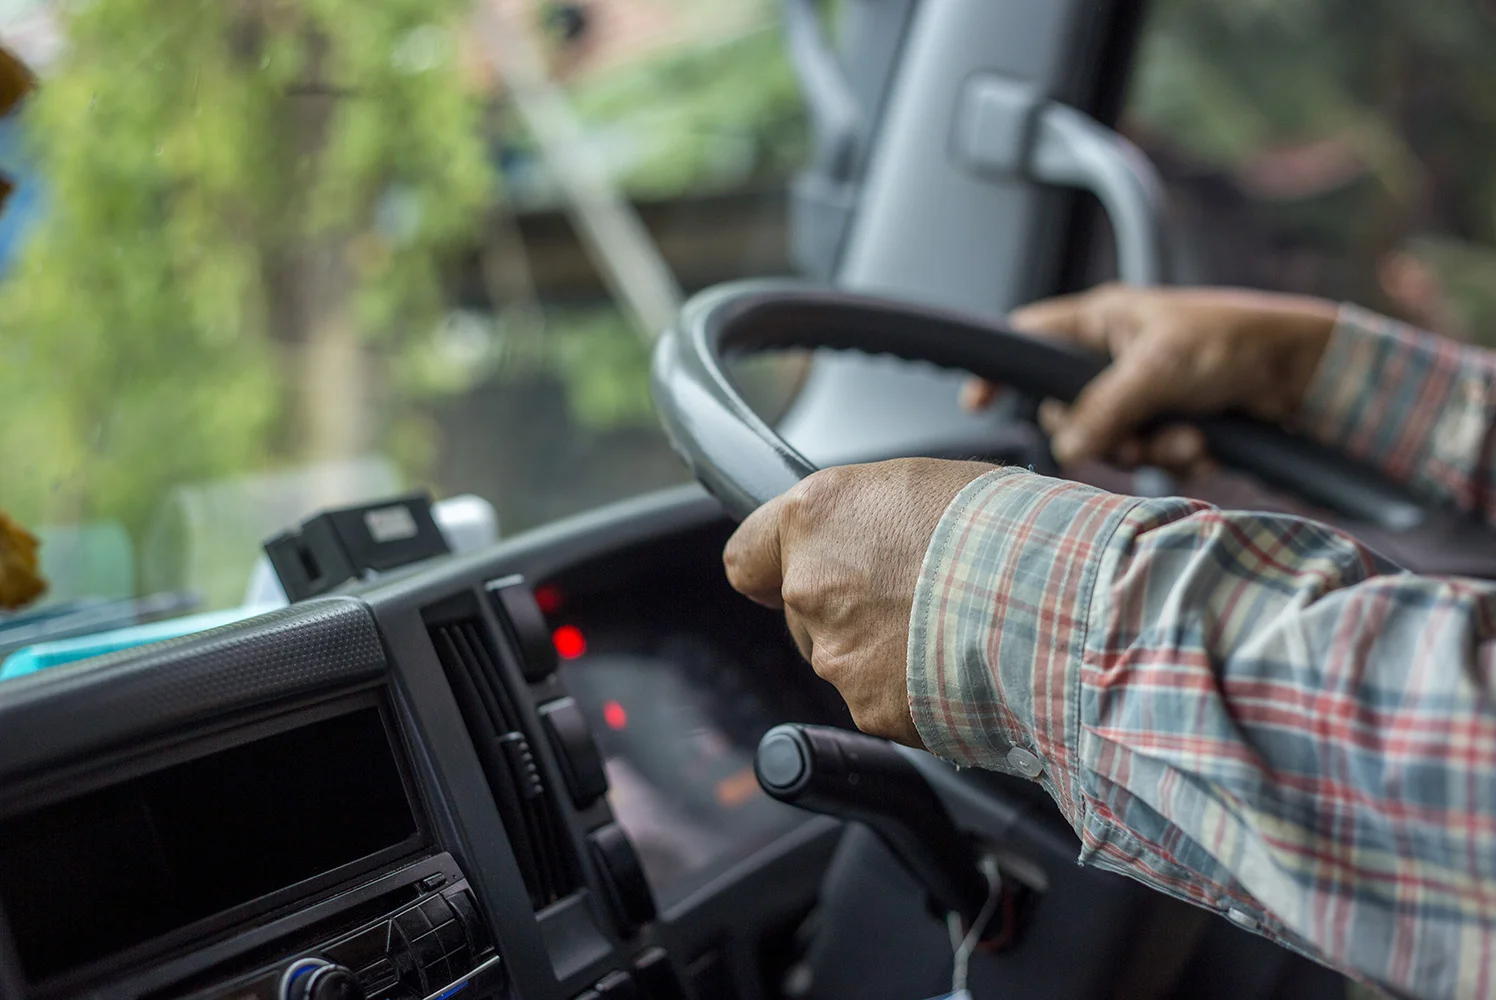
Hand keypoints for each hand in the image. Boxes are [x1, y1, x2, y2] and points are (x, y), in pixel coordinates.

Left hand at [723, 458, 996, 748]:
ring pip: (845, 659)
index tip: (782, 577)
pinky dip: (915, 692)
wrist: (1054, 600)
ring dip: (885, 652)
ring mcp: (838, 654)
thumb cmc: (1006, 529)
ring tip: (952, 628)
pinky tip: (959, 666)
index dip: (769, 569)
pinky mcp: (871, 709)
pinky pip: (883, 702)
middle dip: (849, 609)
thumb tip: (865, 535)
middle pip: (805, 612)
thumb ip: (868, 517)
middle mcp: (812, 586)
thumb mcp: (924, 485)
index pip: (747, 557)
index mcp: (817, 518)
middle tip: (916, 594)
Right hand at [960, 284, 1338, 469]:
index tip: (977, 404)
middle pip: (1069, 410)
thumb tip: (1065, 446)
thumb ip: (1104, 408)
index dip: (1001, 371)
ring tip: (1190, 436)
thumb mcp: (1158, 369)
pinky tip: (1208, 443)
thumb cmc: (1235, 340)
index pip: (1029, 340)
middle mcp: (1115, 357)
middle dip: (1104, 434)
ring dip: (1150, 449)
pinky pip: (1150, 455)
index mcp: (1101, 321)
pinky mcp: (1171, 421)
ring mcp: (1142, 392)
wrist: (1307, 373)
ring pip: (1112, 441)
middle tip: (1134, 436)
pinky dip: (1178, 456)